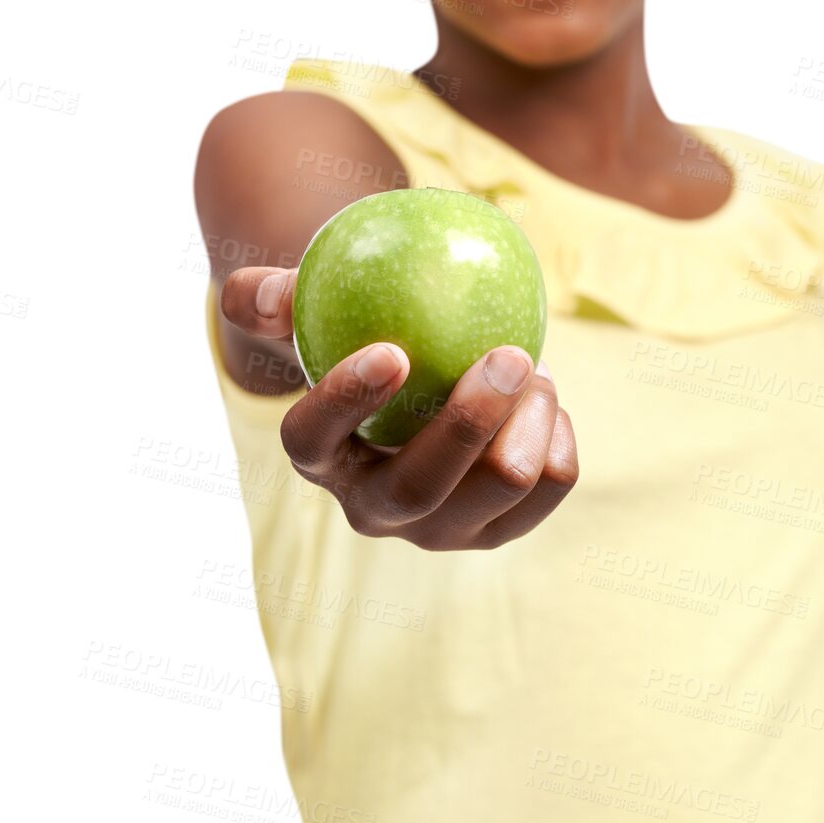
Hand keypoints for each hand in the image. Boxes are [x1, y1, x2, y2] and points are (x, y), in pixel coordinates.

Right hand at [220, 266, 578, 548]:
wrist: (422, 389)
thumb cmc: (356, 338)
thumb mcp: (306, 313)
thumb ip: (273, 298)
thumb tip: (265, 293)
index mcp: (320, 458)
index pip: (311, 441)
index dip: (345, 401)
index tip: (391, 350)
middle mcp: (374, 509)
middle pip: (421, 486)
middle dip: (470, 421)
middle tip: (510, 354)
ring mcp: (441, 529)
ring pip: (502, 485)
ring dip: (530, 415)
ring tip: (531, 364)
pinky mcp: (500, 528)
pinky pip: (552, 482)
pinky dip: (558, 431)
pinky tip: (543, 397)